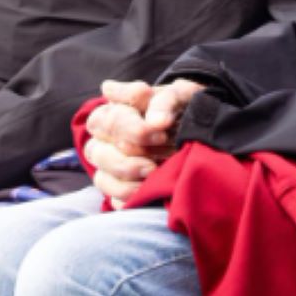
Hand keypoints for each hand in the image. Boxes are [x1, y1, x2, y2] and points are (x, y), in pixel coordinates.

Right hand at [84, 78, 202, 205]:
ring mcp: (109, 169)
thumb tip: (156, 121)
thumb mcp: (179, 95)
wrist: (197, 131)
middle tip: (159, 154)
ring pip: (102, 178)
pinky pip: (115, 201)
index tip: (162, 130)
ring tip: (154, 172)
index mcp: (110, 113)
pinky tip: (149, 191)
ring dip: (129, 178)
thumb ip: (164, 101)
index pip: (108, 121)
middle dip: (131, 156)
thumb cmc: (181, 109)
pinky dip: (131, 198)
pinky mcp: (120, 192)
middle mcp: (102, 142)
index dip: (133, 128)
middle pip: (98, 152)